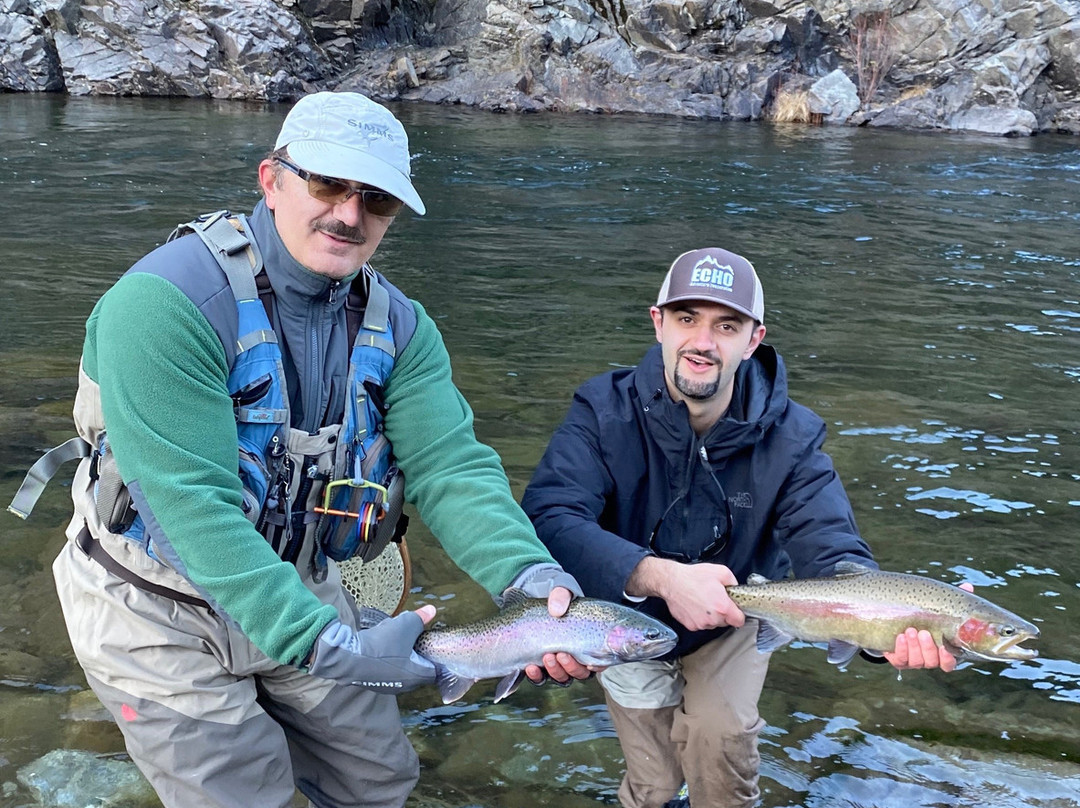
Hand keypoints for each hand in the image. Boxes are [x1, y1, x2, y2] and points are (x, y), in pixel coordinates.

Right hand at [307, 605, 436, 692]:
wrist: (348, 657)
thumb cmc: (382, 644)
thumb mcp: (405, 625)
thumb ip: (420, 618)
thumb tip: (432, 610)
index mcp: (417, 676)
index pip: (435, 669)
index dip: (434, 653)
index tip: (428, 640)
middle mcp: (405, 686)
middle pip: (418, 666)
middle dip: (415, 649)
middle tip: (410, 634)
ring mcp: (388, 686)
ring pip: (402, 665)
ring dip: (399, 651)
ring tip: (392, 635)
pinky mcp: (374, 683)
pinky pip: (387, 667)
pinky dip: (386, 655)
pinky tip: (379, 642)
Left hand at [524, 586, 599, 684]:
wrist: (535, 597)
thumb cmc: (556, 597)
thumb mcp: (562, 590)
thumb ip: (561, 595)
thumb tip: (556, 610)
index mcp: (589, 641)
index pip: (599, 662)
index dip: (596, 666)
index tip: (588, 662)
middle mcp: (576, 656)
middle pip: (580, 673)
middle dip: (571, 667)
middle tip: (561, 654)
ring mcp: (558, 662)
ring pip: (562, 677)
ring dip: (555, 671)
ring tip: (547, 657)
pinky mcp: (541, 664)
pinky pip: (540, 678)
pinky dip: (537, 676)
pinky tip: (531, 667)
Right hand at [628, 558, 743, 631]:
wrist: (672, 582)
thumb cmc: (693, 577)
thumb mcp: (721, 572)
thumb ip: (734, 582)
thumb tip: (736, 589)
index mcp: (723, 607)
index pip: (739, 621)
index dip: (738, 614)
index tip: (734, 609)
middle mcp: (713, 619)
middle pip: (726, 622)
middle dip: (723, 613)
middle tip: (715, 599)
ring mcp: (701, 624)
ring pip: (713, 624)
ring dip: (711, 616)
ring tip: (703, 601)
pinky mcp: (691, 626)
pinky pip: (701, 624)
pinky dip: (700, 617)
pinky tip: (695, 605)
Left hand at [884, 583, 974, 671]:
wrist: (897, 619)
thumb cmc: (924, 616)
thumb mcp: (937, 608)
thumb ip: (952, 600)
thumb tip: (968, 586)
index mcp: (942, 651)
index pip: (949, 663)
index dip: (947, 659)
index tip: (944, 647)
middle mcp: (929, 659)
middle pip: (932, 662)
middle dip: (927, 648)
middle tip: (923, 632)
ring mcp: (913, 661)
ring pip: (916, 661)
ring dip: (913, 647)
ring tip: (910, 630)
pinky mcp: (898, 659)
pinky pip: (900, 660)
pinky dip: (900, 649)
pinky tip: (900, 636)